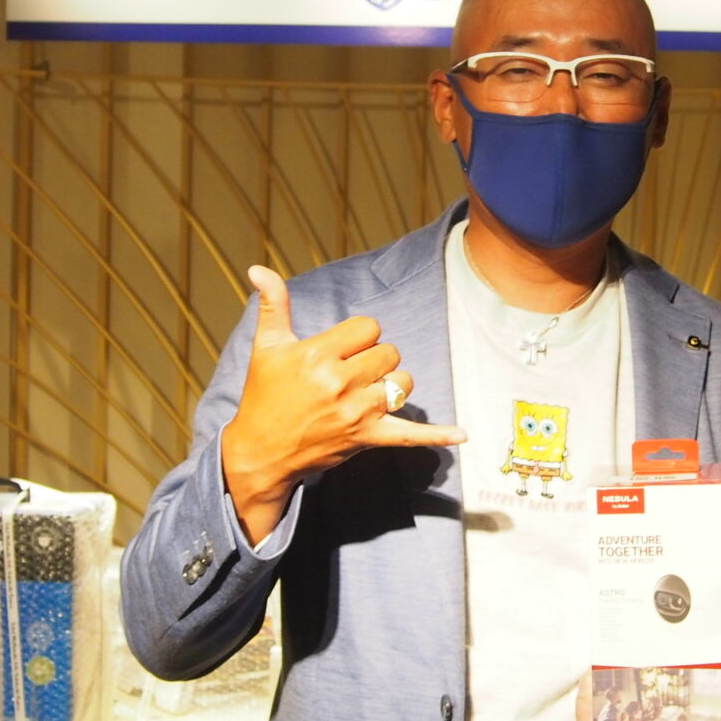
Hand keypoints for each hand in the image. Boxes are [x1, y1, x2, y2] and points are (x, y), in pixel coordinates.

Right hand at [221, 266, 465, 538]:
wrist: (260, 452)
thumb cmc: (264, 396)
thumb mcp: (266, 347)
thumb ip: (273, 304)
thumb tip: (258, 268)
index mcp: (318, 355)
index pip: (369, 327)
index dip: (359, 335)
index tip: (342, 349)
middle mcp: (340, 382)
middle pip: (390, 353)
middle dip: (375, 358)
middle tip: (349, 372)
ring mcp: (357, 412)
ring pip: (402, 383)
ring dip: (392, 384)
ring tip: (366, 391)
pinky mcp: (367, 438)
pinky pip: (410, 436)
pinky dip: (437, 436)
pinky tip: (462, 434)